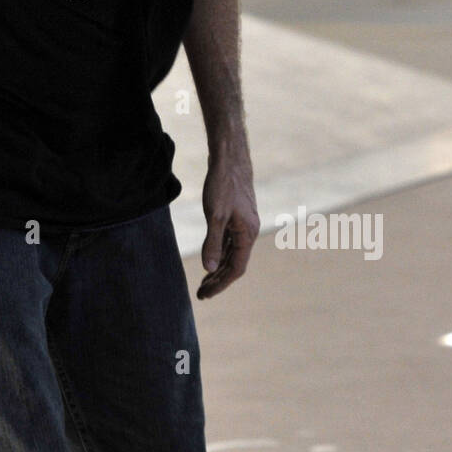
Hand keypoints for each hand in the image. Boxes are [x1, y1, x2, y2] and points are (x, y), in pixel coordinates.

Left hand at [196, 146, 259, 299]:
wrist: (229, 157)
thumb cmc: (223, 184)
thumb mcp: (214, 215)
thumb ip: (212, 243)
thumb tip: (208, 269)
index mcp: (248, 234)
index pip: (236, 269)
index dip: (220, 284)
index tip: (205, 295)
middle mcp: (250, 231)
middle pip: (235, 263)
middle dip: (218, 279)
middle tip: (201, 293)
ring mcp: (244, 223)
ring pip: (232, 252)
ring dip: (219, 267)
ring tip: (204, 280)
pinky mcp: (237, 215)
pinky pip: (230, 241)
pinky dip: (221, 251)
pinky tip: (211, 256)